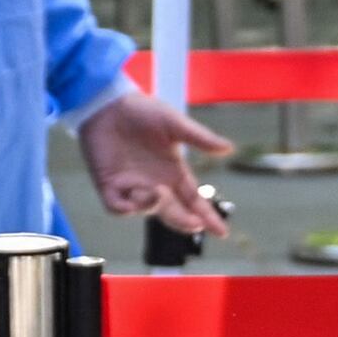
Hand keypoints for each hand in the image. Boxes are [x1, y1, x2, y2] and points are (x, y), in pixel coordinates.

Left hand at [75, 89, 236, 237]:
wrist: (108, 104)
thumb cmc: (142, 111)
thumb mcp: (174, 123)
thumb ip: (200, 138)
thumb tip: (229, 148)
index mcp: (174, 173)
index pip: (194, 201)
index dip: (208, 216)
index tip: (222, 232)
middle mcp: (156, 185)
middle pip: (174, 212)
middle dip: (185, 221)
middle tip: (194, 222)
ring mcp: (132, 187)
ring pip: (147, 210)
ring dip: (154, 206)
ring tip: (159, 191)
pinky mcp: (109, 185)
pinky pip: (117, 207)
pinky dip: (124, 209)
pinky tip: (132, 203)